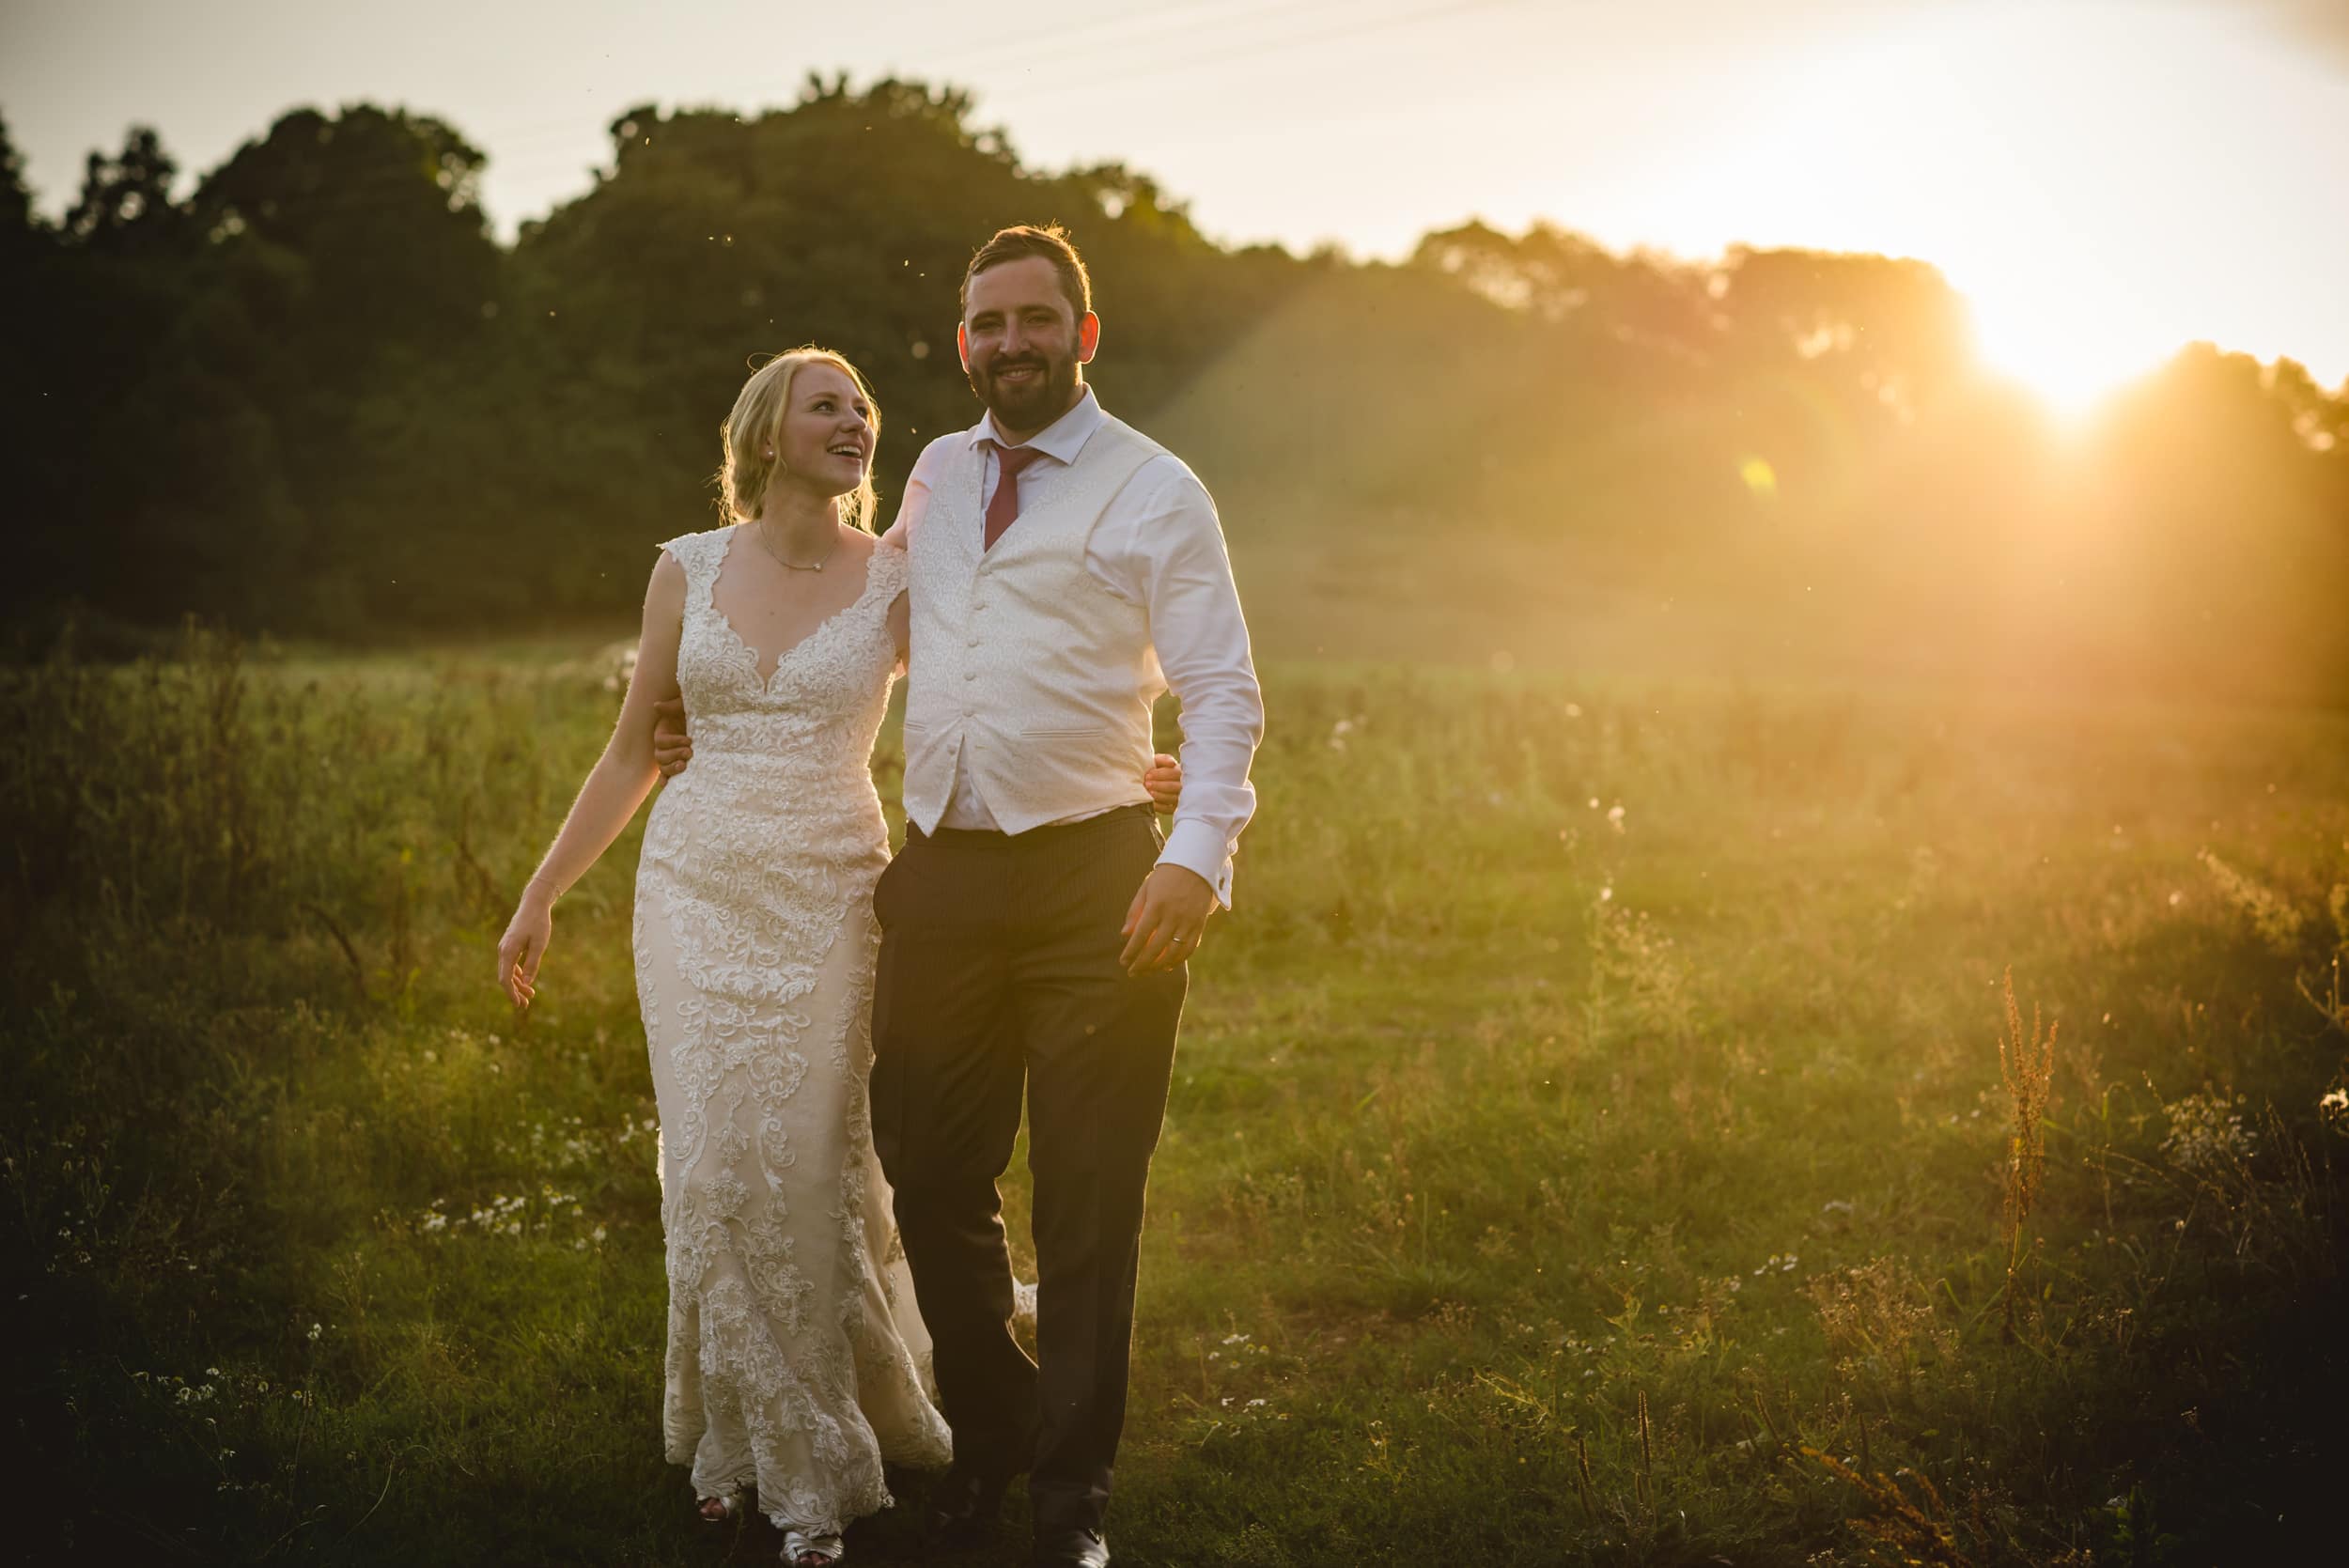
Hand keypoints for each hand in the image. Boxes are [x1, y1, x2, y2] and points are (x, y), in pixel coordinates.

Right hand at [496, 891, 553, 1009]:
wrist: (533, 904)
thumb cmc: (538, 923)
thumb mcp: (539, 944)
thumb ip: (533, 964)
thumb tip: (527, 984)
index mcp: (508, 951)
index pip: (505, 978)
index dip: (511, 993)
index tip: (519, 1004)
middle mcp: (503, 950)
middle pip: (505, 977)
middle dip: (514, 992)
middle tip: (526, 1004)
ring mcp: (505, 948)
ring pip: (507, 971)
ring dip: (517, 984)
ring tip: (530, 994)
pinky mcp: (509, 945)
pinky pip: (510, 964)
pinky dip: (517, 974)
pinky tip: (524, 981)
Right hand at [652, 696, 692, 777]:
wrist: (714, 718)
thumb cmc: (700, 709)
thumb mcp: (687, 704)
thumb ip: (673, 706)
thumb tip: (656, 706)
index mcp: (664, 730)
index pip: (660, 740)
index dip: (673, 741)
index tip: (690, 740)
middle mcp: (665, 746)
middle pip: (659, 756)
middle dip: (674, 755)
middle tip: (690, 753)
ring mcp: (671, 757)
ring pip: (663, 767)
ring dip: (672, 768)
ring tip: (685, 766)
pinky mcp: (679, 764)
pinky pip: (667, 775)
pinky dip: (666, 780)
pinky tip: (667, 785)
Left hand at [1119, 862, 1215, 975]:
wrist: (1196, 865)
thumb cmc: (1165, 877)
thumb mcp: (1146, 888)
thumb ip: (1135, 911)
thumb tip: (1125, 935)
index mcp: (1156, 905)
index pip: (1141, 935)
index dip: (1131, 951)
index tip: (1123, 962)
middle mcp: (1173, 915)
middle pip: (1156, 947)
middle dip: (1142, 964)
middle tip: (1132, 973)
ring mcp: (1188, 921)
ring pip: (1173, 952)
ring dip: (1159, 966)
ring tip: (1147, 971)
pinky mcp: (1200, 924)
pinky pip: (1189, 948)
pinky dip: (1178, 960)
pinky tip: (1167, 966)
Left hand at [1143, 751, 1182, 812]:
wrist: (1148, 782)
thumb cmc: (1154, 769)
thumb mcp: (1157, 762)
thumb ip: (1163, 759)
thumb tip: (1172, 763)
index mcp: (1180, 772)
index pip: (1174, 773)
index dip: (1161, 774)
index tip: (1148, 775)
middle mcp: (1183, 785)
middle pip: (1174, 786)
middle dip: (1159, 785)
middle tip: (1146, 784)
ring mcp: (1180, 798)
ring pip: (1173, 798)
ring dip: (1160, 795)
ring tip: (1149, 793)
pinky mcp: (1174, 809)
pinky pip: (1169, 809)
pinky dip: (1160, 806)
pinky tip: (1151, 803)